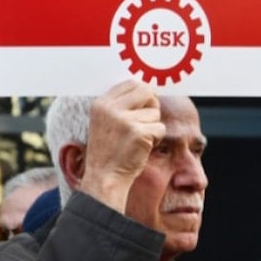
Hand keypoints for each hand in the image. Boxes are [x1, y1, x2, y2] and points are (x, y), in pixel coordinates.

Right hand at [79, 80, 164, 212]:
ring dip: (152, 126)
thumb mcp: (104, 121)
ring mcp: (124, 120)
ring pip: (155, 113)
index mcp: (100, 103)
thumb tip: (147, 89)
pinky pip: (160, 128)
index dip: (142, 94)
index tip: (143, 106)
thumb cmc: (108, 150)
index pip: (130, 83)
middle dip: (152, 105)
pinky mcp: (138, 133)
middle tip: (145, 121)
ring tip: (137, 139)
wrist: (104, 177)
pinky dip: (156, 139)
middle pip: (146, 91)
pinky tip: (142, 147)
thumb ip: (119, 105)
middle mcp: (110, 108)